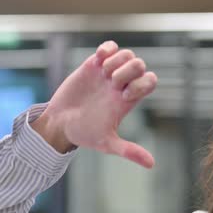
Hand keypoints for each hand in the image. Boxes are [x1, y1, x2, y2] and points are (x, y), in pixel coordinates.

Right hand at [42, 41, 156, 167]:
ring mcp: (109, 74)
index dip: (141, 85)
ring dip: (117, 61)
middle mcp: (122, 85)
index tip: (123, 96)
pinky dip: (107, 49)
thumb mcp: (107, 143)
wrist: (60, 124)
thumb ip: (129, 151)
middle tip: (112, 83)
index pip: (150, 82)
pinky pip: (109, 47)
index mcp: (129, 100)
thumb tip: (151, 165)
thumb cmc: (84, 134)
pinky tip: (98, 59)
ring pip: (127, 54)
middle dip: (129, 71)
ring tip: (103, 73)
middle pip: (141, 65)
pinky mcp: (93, 65)